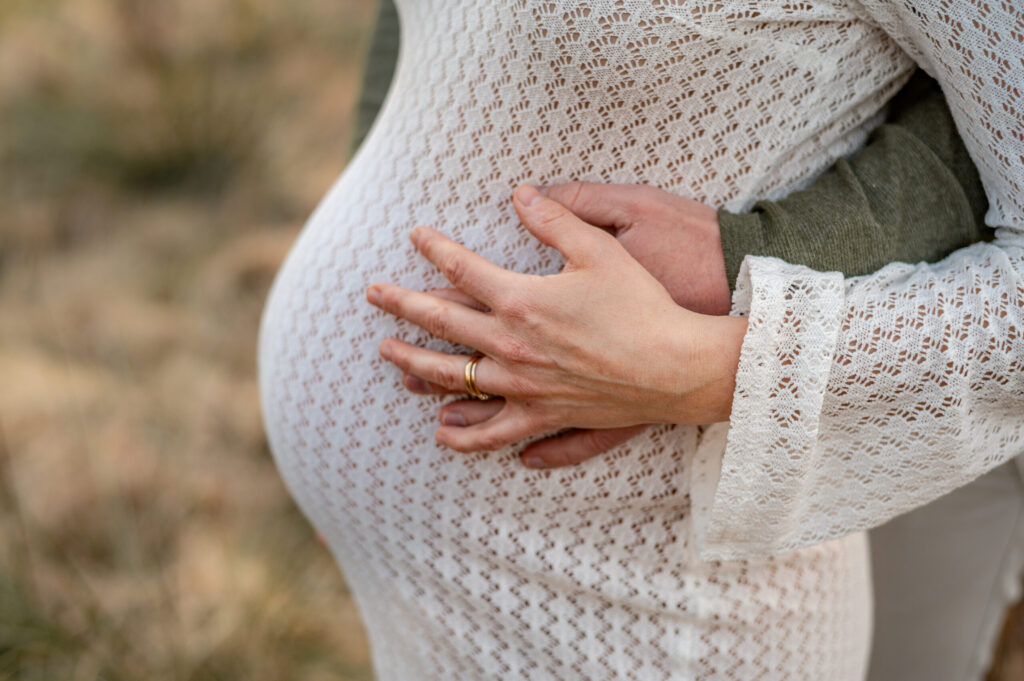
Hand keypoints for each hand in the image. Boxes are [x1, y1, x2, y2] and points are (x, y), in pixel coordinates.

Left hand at [366, 185, 746, 464]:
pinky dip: (465, 434)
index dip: (434, 248)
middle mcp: (511, 348)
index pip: (462, 270)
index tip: (415, 235)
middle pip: (441, 325)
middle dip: (402, 306)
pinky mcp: (544, 417)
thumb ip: (556, 218)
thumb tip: (521, 191)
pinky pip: (493, 433)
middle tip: (373, 295)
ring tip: (390, 359)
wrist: (676, 367)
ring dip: (414, 367)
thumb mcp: (600, 250)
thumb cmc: (642, 305)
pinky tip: (444, 434)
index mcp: (521, 302)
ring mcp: (523, 388)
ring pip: (453, 380)